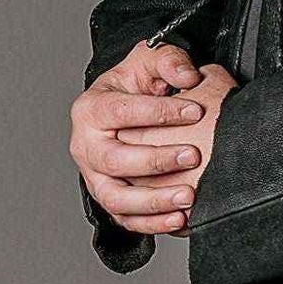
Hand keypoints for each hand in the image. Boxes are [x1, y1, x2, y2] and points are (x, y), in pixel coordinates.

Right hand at [70, 44, 239, 235]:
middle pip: (114, 160)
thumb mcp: (149, 61)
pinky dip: (153, 224)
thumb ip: (168, 59)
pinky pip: (127, 221)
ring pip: (116, 198)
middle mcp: (86, 146)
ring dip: (153, 200)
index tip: (196, 111)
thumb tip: (187, 76)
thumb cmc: (137, 86)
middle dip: (155, 160)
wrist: (128, 115)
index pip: (120, 112)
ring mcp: (95, 178)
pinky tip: (180, 219)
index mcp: (91, 109)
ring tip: (188, 196)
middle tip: (192, 155)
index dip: (159, 113)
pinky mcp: (111, 201)